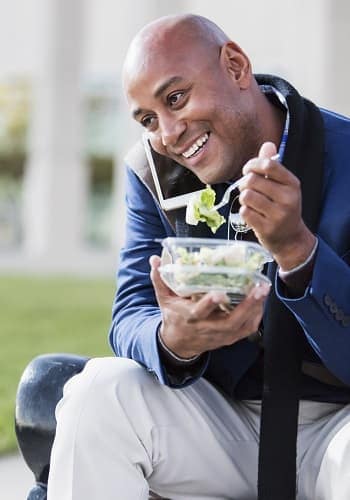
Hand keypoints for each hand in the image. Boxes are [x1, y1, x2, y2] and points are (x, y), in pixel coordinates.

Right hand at [150, 255, 269, 358]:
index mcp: (190, 317)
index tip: (220, 292)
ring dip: (255, 309)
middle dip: (246, 306)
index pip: (200, 312)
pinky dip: (256, 317)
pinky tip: (262, 302)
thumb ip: (160, 279)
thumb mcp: (164, 299)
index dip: (209, 303)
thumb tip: (155, 259)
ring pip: (242, 326)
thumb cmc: (173, 316)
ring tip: (263, 291)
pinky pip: (247, 330)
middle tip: (258, 288)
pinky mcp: (229, 339)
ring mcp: (220, 336)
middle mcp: (207, 328)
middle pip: (230, 321)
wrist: (178, 343)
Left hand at [238, 142, 315, 269]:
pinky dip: (244, 212)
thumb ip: (272, 166)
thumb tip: (267, 144)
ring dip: (244, 198)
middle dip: (244, 183)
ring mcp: (278, 215)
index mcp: (292, 184)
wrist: (290, 238)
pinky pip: (245, 212)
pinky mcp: (267, 229)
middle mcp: (288, 198)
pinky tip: (253, 214)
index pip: (268, 164)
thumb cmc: (282, 208)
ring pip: (246, 196)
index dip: (252, 164)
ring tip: (250, 202)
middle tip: (247, 189)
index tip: (248, 170)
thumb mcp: (283, 186)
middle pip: (252, 180)